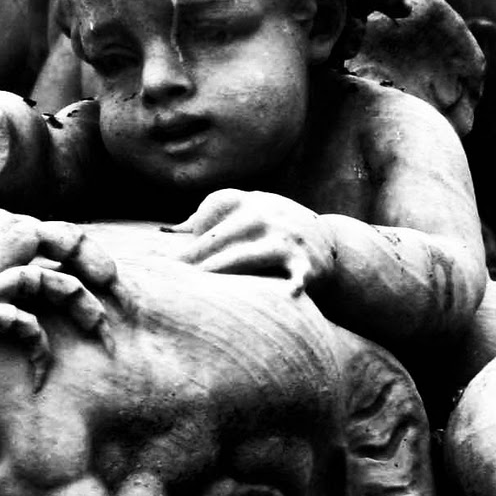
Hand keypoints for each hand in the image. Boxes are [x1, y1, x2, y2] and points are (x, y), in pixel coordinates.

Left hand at [170, 190, 334, 296]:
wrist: (328, 241)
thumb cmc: (273, 232)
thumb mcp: (250, 213)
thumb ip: (215, 217)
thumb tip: (170, 230)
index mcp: (250, 201)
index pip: (214, 208)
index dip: (190, 233)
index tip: (168, 259)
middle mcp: (266, 215)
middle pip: (222, 236)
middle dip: (195, 258)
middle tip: (170, 279)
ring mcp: (286, 239)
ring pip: (248, 255)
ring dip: (223, 269)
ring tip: (199, 284)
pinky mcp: (307, 262)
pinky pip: (299, 274)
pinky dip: (296, 283)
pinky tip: (289, 294)